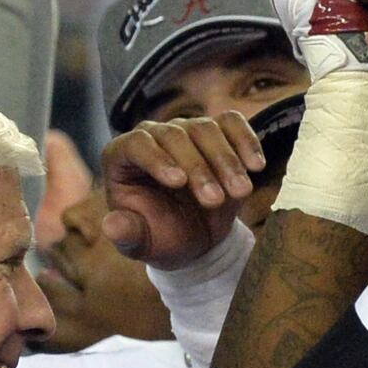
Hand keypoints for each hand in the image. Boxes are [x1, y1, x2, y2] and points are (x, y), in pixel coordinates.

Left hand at [100, 113, 271, 268]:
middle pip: (175, 135)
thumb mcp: (140, 243)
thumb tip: (111, 226)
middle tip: (214, 201)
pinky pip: (232, 124)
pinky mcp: (217, 133)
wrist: (195, 237)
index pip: (136, 144)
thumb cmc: (161, 237)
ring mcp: (186, 131)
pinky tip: (256, 166)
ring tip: (240, 192)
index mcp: (122, 158)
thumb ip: (125, 234)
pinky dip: (246, 141)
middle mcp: (153, 137)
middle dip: (199, 168)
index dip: (157, 159)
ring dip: (226, 160)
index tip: (178, 183)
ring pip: (206, 128)